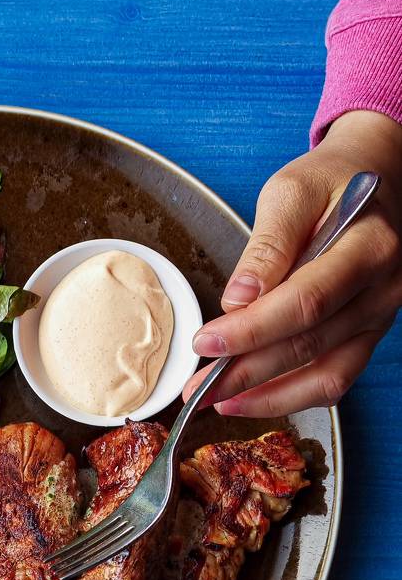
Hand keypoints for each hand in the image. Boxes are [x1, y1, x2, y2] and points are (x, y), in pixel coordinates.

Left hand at [184, 109, 401, 414]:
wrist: (377, 178)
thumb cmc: (330, 182)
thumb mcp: (291, 191)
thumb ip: (267, 245)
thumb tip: (238, 300)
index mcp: (369, 246)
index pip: (306, 302)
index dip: (252, 330)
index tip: (205, 342)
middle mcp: (382, 289)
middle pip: (311, 345)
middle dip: (247, 372)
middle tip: (196, 387)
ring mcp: (379, 318)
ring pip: (326, 376)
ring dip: (267, 397)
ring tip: (217, 400)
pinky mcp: (367, 335)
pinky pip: (334, 380)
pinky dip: (291, 396)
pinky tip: (250, 398)